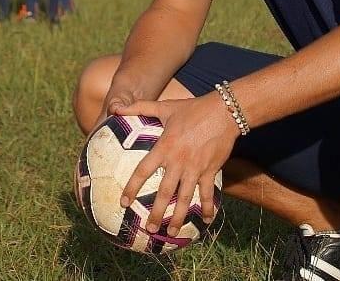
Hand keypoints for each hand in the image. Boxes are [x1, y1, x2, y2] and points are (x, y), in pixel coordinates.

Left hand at [117, 94, 236, 236]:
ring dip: (178, 217)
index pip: (143, 171)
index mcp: (165, 147)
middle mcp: (178, 161)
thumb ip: (140, 107)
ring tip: (171, 233)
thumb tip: (117, 108)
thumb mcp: (165, 106)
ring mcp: (195, 168)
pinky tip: (207, 220)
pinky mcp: (210, 170)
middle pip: (164, 192)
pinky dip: (208, 207)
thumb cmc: (192, 109)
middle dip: (156, 213)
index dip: (132, 187)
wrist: (223, 112)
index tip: (124, 202)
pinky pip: (208, 193)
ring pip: (185, 198)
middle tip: (148, 228)